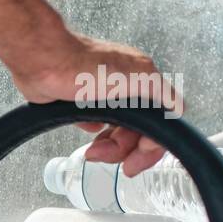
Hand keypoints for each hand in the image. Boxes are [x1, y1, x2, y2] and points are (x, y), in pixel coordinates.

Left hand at [11, 30, 182, 176]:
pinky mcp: (80, 103)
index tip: (136, 160)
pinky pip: (94, 125)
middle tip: (109, 159)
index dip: (151, 145)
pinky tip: (88, 131)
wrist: (44, 62)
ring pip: (116, 131)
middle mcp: (125, 88)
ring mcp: (103, 96)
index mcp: (143, 81)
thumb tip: (178, 110)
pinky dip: (94, 134)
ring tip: (93, 152)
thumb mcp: (137, 76)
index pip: (160, 122)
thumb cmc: (84, 64)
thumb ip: (162, 93)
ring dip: (109, 147)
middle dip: (125, 149)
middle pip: (137, 131)